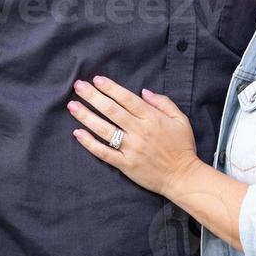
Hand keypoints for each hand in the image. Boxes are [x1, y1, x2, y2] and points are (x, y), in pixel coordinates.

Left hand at [67, 76, 199, 198]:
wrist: (183, 176)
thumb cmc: (182, 146)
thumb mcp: (180, 119)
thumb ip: (163, 102)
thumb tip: (144, 92)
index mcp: (152, 118)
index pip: (127, 99)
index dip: (111, 88)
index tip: (96, 79)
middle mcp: (139, 131)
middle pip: (111, 110)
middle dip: (93, 96)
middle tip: (78, 86)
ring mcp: (130, 148)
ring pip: (104, 129)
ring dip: (86, 116)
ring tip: (72, 106)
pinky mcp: (125, 164)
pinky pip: (103, 153)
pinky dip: (90, 143)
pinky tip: (77, 133)